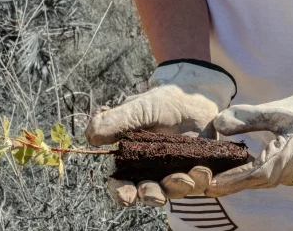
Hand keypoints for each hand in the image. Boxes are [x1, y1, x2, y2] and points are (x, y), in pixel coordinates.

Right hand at [85, 60, 235, 206]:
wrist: (194, 95)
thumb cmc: (161, 102)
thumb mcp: (139, 107)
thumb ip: (116, 121)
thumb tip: (90, 136)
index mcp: (130, 160)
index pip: (120, 184)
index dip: (121, 193)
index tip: (127, 197)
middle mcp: (150, 172)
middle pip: (146, 193)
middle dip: (151, 196)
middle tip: (158, 195)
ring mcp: (174, 172)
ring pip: (173, 191)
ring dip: (177, 188)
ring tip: (187, 177)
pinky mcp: (196, 170)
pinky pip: (197, 182)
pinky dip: (199, 181)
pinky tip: (202, 171)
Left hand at [205, 65, 292, 196]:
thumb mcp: (275, 110)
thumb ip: (246, 117)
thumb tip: (217, 124)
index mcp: (290, 153)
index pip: (257, 173)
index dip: (233, 180)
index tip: (211, 183)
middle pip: (256, 182)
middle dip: (229, 184)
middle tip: (201, 183)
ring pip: (261, 183)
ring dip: (238, 183)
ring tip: (211, 180)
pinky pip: (268, 180)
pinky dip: (250, 178)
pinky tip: (233, 174)